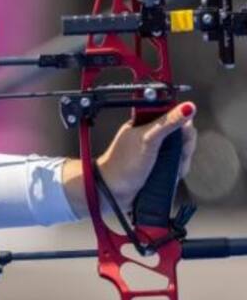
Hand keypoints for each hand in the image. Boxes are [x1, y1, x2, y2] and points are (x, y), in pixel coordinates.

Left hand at [63, 102, 196, 217]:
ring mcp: (156, 151)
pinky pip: (177, 163)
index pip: (172, 114)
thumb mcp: (148, 140)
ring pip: (181, 149)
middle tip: (179, 153)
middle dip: (185, 144)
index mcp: (145, 123)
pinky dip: (178, 169)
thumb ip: (167, 122)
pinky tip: (173, 173)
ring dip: (182, 159)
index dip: (183, 122)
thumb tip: (187, 107)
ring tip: (174, 167)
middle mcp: (151, 135)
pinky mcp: (159, 165)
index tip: (184, 132)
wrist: (112, 192)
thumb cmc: (122, 165)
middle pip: (181, 133)